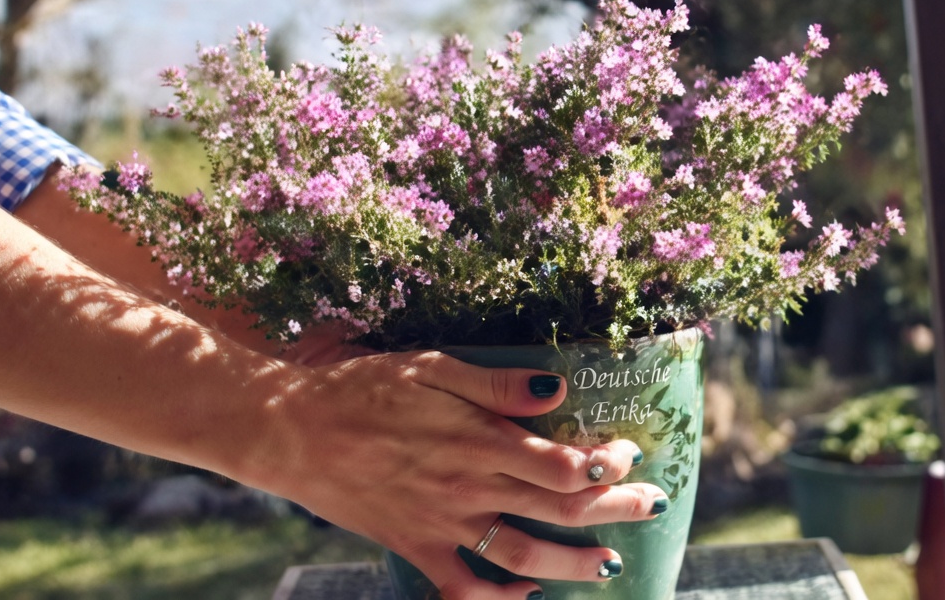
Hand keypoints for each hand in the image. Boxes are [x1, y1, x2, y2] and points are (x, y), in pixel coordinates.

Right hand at [254, 351, 665, 599]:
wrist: (290, 431)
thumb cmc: (361, 389)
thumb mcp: (431, 367)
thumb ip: (496, 384)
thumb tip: (558, 389)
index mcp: (477, 441)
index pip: (561, 464)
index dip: (605, 463)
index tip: (628, 452)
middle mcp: (467, 488)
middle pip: (557, 509)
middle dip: (614, 509)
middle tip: (654, 504)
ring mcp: (441, 523)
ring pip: (522, 554)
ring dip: (572, 563)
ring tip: (611, 566)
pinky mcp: (414, 545)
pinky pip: (461, 587)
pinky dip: (497, 599)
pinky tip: (525, 594)